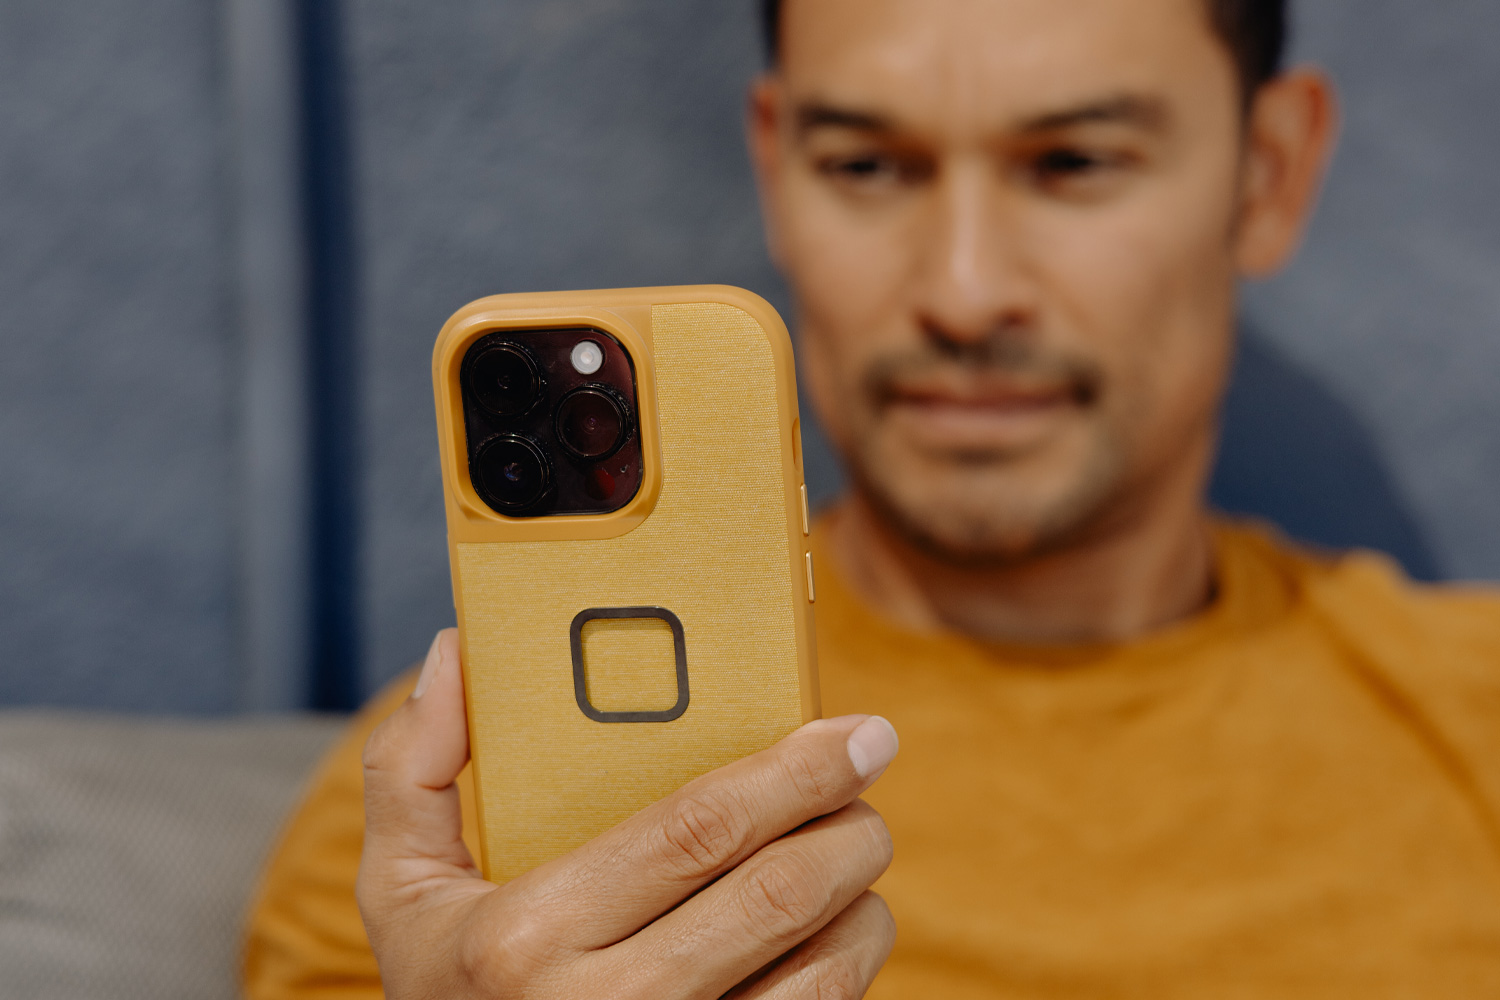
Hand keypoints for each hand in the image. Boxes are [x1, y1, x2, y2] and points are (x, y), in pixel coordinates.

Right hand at [357, 628, 898, 998]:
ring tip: (852, 856)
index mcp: (529, 936)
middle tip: (868, 780)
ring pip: (824, 971)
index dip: (793, 774)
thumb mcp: (402, 888)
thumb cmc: (448, 986)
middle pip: (778, 895)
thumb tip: (458, 651)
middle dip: (850, 826)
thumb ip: (413, 767)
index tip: (856, 731)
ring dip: (863, 901)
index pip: (695, 830)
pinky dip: (849, 968)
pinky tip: (832, 932)